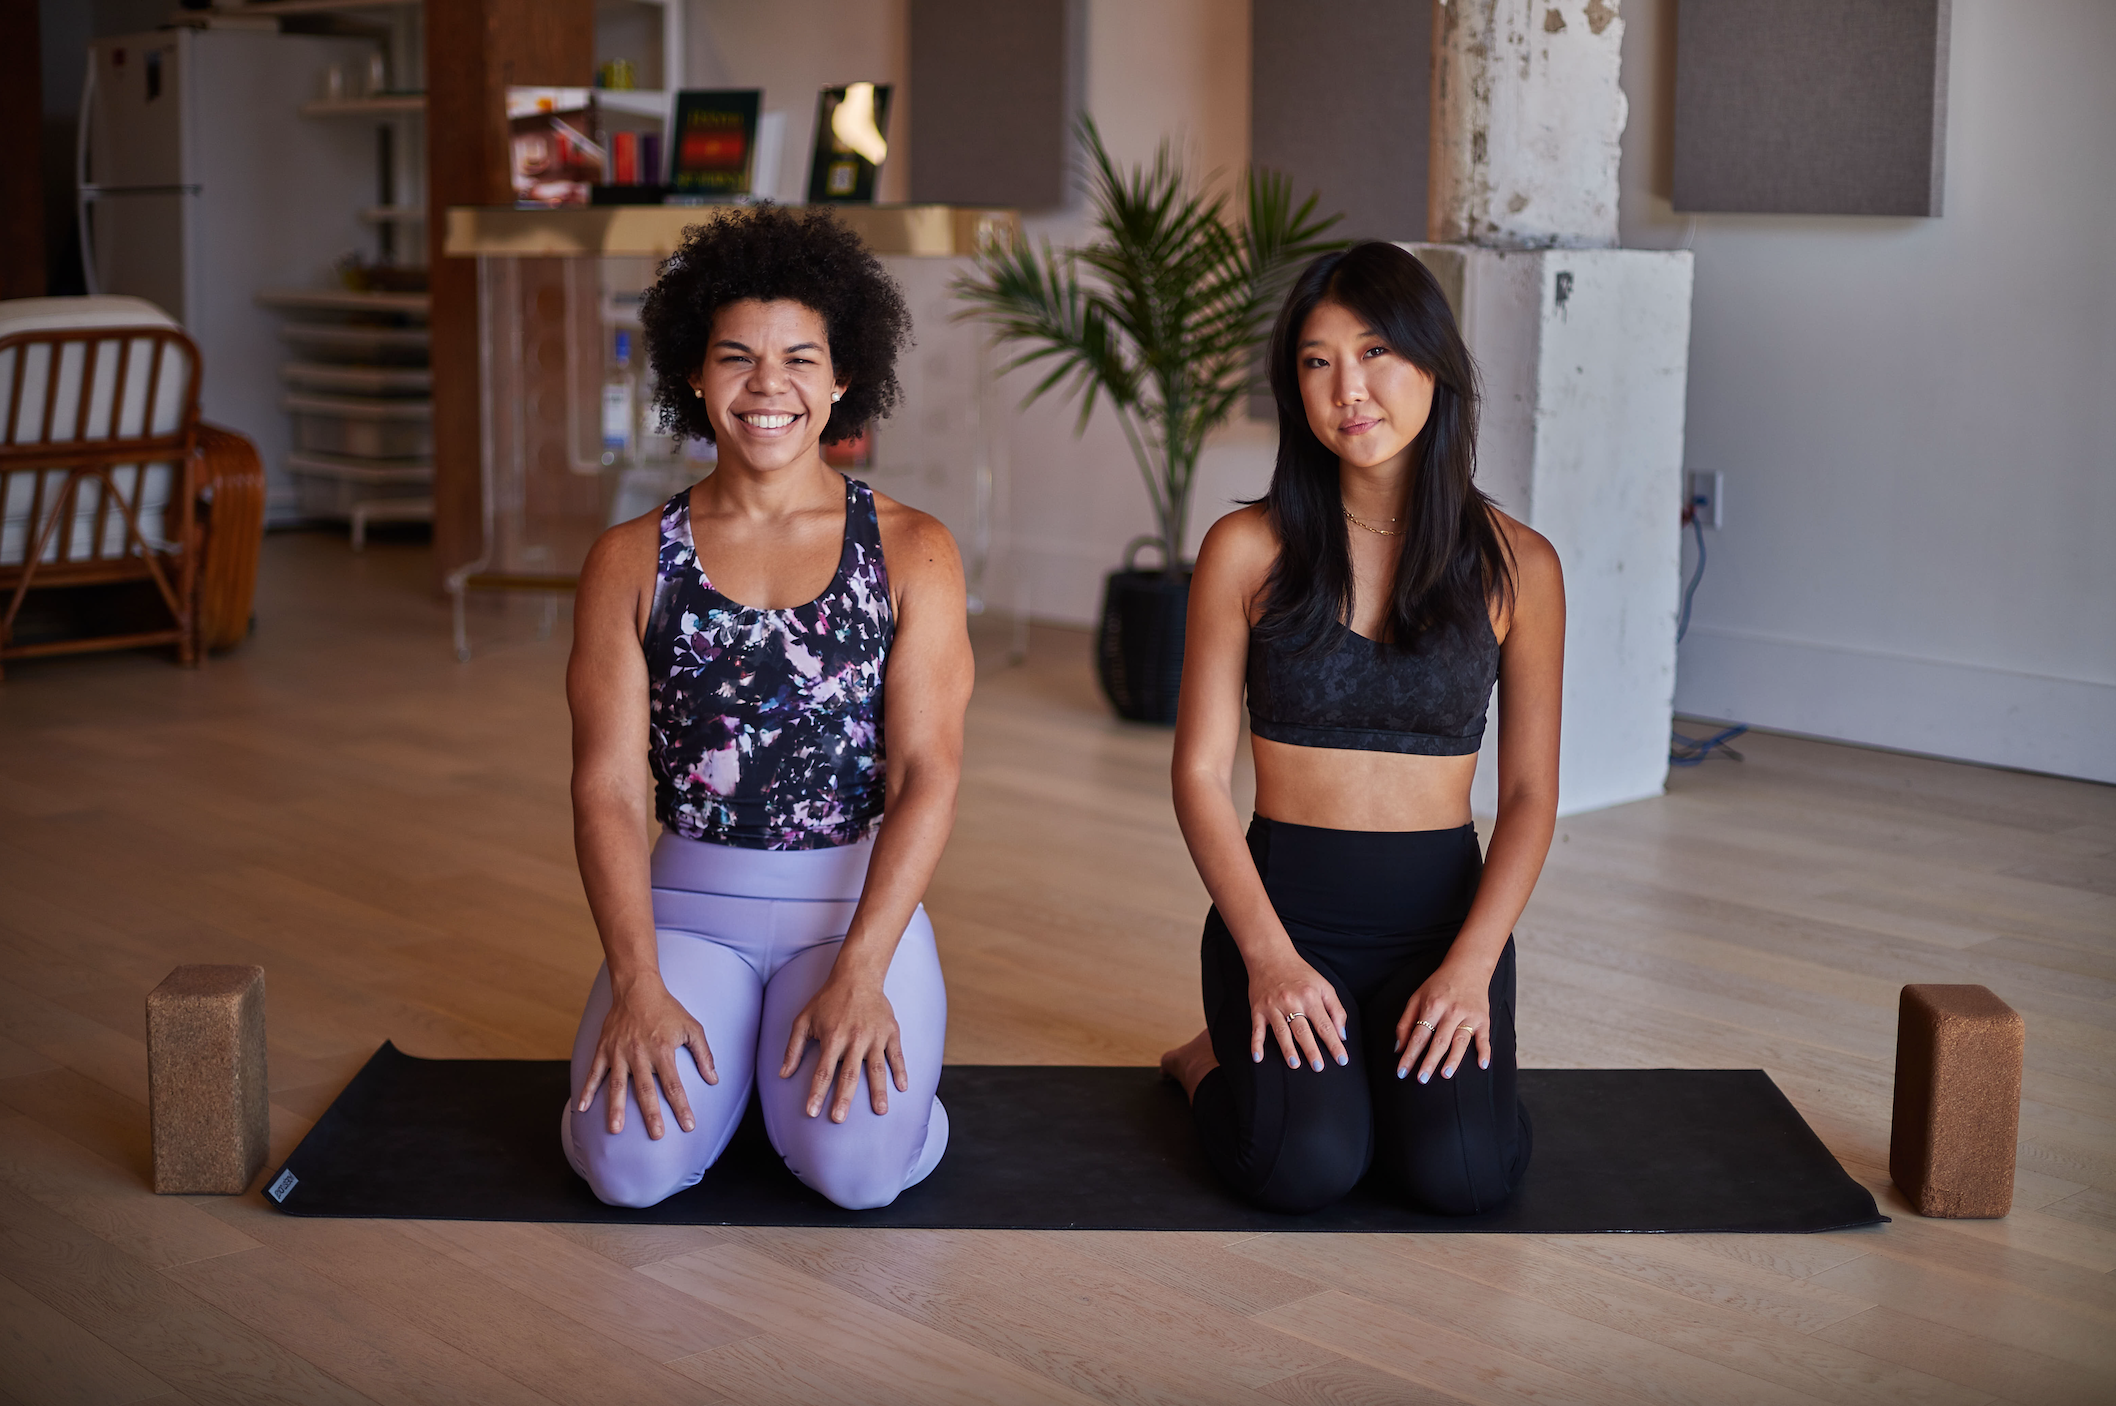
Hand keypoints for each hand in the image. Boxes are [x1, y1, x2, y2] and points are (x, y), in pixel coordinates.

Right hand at [577, 978, 715, 1137]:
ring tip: (615, 1130)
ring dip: (616, 1108)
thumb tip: (714, 1079)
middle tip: (656, 1135)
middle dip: (651, 1114)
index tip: (688, 1126)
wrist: (637, 988)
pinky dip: (586, 1090)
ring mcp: (619, 1052)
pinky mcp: (604, 1049)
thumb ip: (703, 1054)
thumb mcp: (692, 1027)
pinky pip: (593, 1072)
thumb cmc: (668, 1009)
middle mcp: (639, 1053)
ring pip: (616, 1085)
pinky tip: (581, 1108)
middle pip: (645, 1089)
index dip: (681, 1106)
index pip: (673, 1084)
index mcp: (662, 1049)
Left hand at [780, 975, 906, 1121]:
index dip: (817, 1093)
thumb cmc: (827, 999)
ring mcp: (875, 1036)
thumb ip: (793, 1048)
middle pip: (849, 1074)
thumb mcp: (804, 1019)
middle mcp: (854, 1038)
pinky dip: (901, 1071)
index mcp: (833, 1037)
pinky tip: (903, 1088)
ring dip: (878, 1091)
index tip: (812, 1112)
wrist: (857, 976)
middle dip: (844, 1098)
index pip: (823, 1071)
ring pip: (876, 1068)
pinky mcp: (890, 1032)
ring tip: (880, 1111)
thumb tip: (783, 1074)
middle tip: (840, 1119)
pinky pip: (897, 1055)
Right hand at [1247, 952, 1348, 1070]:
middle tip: (1319, 1068)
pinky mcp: (1258, 1009)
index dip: (1334, 1044)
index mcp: (1310, 997)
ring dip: (1287, 1049)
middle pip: (1303, 1030)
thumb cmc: (1300, 973)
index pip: (1325, 1025)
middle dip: (1312, 1050)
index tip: (1342, 1060)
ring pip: (1281, 1031)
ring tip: (1294, 1064)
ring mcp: (1273, 1006)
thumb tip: (1342, 1034)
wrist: (1271, 956)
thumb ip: (1336, 1009)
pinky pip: (1256, 1029)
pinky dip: (1256, 1044)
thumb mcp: (1324, 986)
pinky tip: (1258, 1058)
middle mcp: (1291, 1002)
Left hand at [1395, 957, 1492, 1082]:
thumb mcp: (1416, 997)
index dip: (1409, 1055)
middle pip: (1438, 1041)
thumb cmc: (1438, 985)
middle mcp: (1450, 1011)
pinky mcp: (1483, 1018)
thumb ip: (1405, 1022)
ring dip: (1453, 1059)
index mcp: (1432, 1006)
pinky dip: (1485, 1051)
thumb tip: (1398, 1048)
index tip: (1402, 1072)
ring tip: (1445, 1075)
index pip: (1418, 1036)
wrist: (1467, 967)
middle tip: (1421, 1079)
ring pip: (1460, 1041)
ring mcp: (1468, 1015)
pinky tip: (1482, 1065)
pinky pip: (1484, 1037)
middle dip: (1429, 1062)